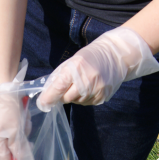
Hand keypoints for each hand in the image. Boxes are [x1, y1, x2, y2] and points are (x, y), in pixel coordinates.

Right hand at [0, 59, 33, 159]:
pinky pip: (20, 127)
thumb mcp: (15, 133)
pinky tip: (22, 113)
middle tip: (23, 128)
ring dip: (24, 128)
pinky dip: (23, 121)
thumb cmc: (8, 113)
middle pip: (15, 148)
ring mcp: (3, 129)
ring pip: (20, 137)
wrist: (5, 89)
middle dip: (22, 139)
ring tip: (23, 117)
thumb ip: (20, 149)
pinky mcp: (9, 121)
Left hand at [37, 27, 158, 111]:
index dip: (49, 97)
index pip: (58, 87)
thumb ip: (59, 77)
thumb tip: (47, 95)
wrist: (115, 56)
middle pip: (66, 98)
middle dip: (62, 95)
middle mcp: (86, 81)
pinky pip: (86, 103)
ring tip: (81, 84)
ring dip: (74, 96)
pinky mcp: (102, 97)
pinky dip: (84, 98)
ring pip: (76, 102)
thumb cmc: (90, 57)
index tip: (42, 103)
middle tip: (66, 87)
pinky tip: (89, 88)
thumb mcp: (72, 61)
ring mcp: (96, 91)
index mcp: (76, 68)